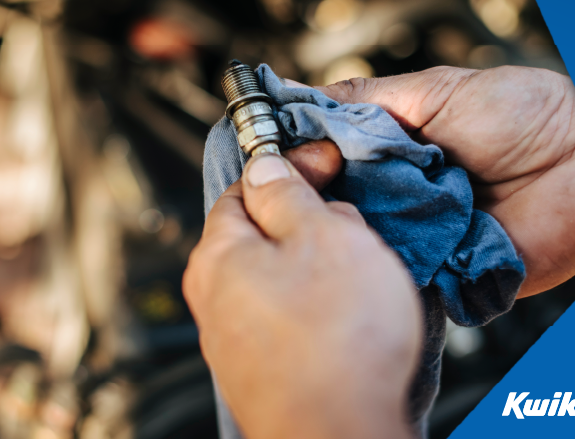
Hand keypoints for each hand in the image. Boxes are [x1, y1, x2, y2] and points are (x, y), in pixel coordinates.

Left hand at [183, 152, 420, 438]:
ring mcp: (237, 340)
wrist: (340, 436)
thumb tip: (268, 166)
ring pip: (281, 278)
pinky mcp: (263, 370)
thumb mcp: (321, 236)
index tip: (325, 163)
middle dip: (309, 222)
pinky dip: (319, 306)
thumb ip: (288, 194)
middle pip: (263, 235)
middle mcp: (215, 299)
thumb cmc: (335, 341)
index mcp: (218, 257)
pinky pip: (291, 318)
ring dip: (320, 266)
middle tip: (351, 226)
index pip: (243, 189)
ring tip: (359, 277)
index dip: (288, 168)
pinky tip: (349, 318)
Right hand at [311, 66, 574, 296]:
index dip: (304, 162)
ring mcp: (418, 237)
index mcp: (392, 152)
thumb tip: (300, 104)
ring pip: (361, 245)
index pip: (328, 163)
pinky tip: (371, 256)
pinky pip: (398, 278)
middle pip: (336, 208)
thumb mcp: (434, 91)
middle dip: (320, 202)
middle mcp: (398, 197)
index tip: (278, 159)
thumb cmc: (522, 114)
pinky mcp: (441, 274)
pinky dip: (384, 270)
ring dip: (350, 235)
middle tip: (307, 194)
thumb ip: (366, 100)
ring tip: (342, 223)